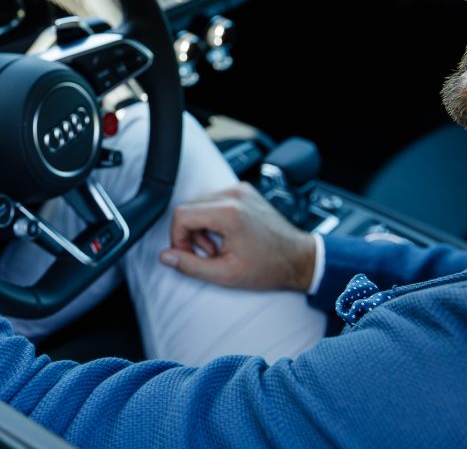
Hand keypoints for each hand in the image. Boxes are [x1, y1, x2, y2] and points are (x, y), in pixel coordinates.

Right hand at [160, 182, 315, 291]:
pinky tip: (226, 235)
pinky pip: (214, 201)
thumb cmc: (270, 267)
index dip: (177, 237)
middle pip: (189, 208)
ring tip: (218, 246)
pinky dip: (213, 218)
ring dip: (201, 226)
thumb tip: (166, 257)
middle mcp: (233, 195)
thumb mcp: (225, 274)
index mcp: (228, 212)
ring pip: (200, 204)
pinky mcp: (244, 191)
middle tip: (207, 253)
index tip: (189, 254)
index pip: (181, 215)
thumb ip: (190, 266)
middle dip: (190, 233)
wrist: (299, 259)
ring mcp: (240, 190)